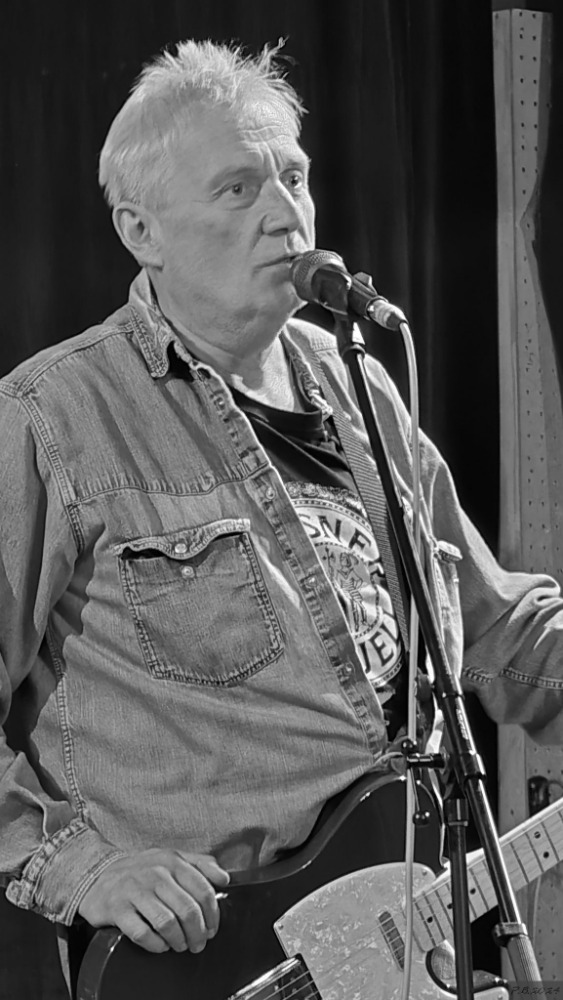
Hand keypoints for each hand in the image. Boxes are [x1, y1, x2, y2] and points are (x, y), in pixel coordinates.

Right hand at [78, 849, 229, 953]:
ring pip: (167, 923)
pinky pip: (143, 933)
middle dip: (198, 933)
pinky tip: (161, 946)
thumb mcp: (170, 858)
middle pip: (188, 910)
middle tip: (198, 944)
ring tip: (181, 945)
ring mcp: (135, 891)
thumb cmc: (141, 871)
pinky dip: (156, 945)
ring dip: (179, 941)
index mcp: (172, 861)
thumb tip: (224, 878)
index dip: (212, 915)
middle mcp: (154, 874)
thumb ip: (200, 864)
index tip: (212, 928)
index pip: (203, 890)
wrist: (98, 875)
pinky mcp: (117, 909)